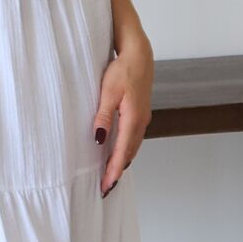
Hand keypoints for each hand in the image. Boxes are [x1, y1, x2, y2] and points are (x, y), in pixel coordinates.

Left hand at [92, 34, 153, 194]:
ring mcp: (143, 118)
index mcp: (133, 119)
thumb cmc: (123, 70)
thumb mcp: (108, 92)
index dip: (113, 171)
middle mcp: (141, 122)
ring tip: (111, 175)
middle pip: (129, 154)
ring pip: (132, 147)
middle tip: (106, 187)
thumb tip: (99, 139)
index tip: (106, 186)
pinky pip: (134, 138)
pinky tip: (119, 153)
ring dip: (122, 162)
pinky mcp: (141, 113)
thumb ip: (104, 117)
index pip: (121, 152)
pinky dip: (126, 150)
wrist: (140, 54)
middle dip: (117, 171)